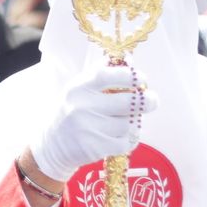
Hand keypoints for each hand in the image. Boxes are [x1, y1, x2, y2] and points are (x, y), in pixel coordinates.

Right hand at [28, 63, 154, 183]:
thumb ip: (101, 74)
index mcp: (80, 87)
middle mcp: (83, 106)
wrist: (54, 146)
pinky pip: (126, 141)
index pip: (109, 75)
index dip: (131, 75)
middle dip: (147, 101)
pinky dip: (128, 139)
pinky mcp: (96, 148)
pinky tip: (119, 136)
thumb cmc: (73, 112)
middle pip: (129, 101)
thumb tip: (127, 59)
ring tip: (122, 122)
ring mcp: (90, 128)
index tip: (141, 79)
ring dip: (131, 123)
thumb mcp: (79, 89)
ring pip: (129, 123)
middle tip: (153, 100)